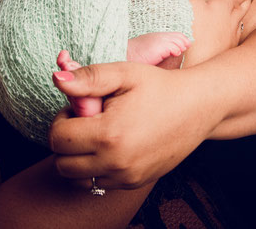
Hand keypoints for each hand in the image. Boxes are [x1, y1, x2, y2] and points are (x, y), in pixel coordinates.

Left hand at [49, 62, 208, 189]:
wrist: (199, 107)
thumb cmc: (161, 86)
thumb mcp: (125, 73)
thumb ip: (88, 78)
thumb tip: (56, 79)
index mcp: (109, 134)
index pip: (58, 138)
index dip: (62, 119)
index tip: (79, 107)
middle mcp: (116, 162)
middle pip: (62, 164)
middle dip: (66, 141)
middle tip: (86, 121)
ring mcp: (127, 176)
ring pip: (78, 179)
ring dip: (77, 159)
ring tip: (97, 135)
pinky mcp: (136, 183)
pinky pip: (100, 183)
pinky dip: (97, 168)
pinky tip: (113, 145)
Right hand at [164, 0, 255, 65]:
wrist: (192, 76)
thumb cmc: (191, 37)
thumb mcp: (184, 0)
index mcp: (225, 6)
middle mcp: (230, 24)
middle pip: (246, 3)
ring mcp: (226, 42)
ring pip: (238, 21)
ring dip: (241, 10)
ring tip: (240, 5)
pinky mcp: (218, 57)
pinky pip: (227, 37)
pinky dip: (226, 29)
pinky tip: (219, 33)